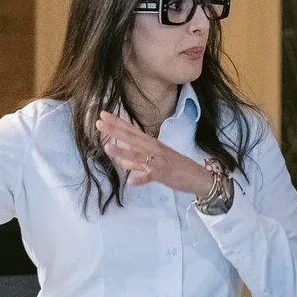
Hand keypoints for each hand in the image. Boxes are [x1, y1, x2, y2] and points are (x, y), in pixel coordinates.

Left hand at [96, 110, 212, 195]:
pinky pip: (150, 176)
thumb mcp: (157, 159)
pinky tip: (131, 181)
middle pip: (132, 139)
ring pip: (137, 156)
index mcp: (153, 143)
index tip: (103, 115)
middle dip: (115, 131)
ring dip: (123, 153)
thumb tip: (122, 162)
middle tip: (99, 123)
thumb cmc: (176, 166)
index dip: (118, 123)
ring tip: (107, 148)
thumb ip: (139, 159)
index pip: (132, 130)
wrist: (198, 176)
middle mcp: (154, 149)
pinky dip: (141, 179)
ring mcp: (158, 162)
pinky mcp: (163, 175)